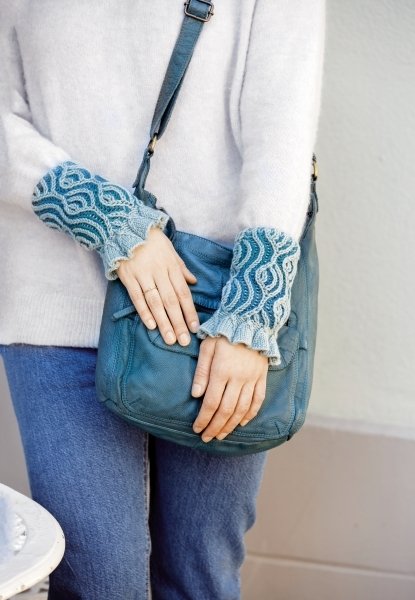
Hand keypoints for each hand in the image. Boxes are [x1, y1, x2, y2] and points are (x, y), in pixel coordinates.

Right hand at [117, 226, 198, 345]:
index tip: (195, 328)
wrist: (124, 225)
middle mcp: (159, 271)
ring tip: (170, 339)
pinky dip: (144, 311)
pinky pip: (137, 297)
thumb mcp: (170, 250)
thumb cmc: (150, 239)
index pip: (183, 293)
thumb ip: (181, 267)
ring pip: (156, 302)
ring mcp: (143, 274)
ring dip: (164, 322)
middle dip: (178, 322)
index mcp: (171, 265)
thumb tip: (193, 282)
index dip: (190, 311)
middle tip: (184, 341)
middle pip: (171, 301)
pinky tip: (151, 325)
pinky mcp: (128, 276)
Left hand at [191, 336, 268, 441]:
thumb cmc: (223, 333)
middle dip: (215, 427)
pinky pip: (257, 400)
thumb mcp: (207, 347)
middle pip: (226, 410)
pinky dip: (250, 414)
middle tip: (207, 438)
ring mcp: (252, 379)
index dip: (204, 419)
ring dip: (231, 425)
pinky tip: (241, 423)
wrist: (251, 321)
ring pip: (242, 409)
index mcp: (222, 371)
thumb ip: (201, 372)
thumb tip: (196, 395)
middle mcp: (238, 378)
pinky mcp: (261, 377)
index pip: (211, 403)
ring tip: (222, 435)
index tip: (197, 429)